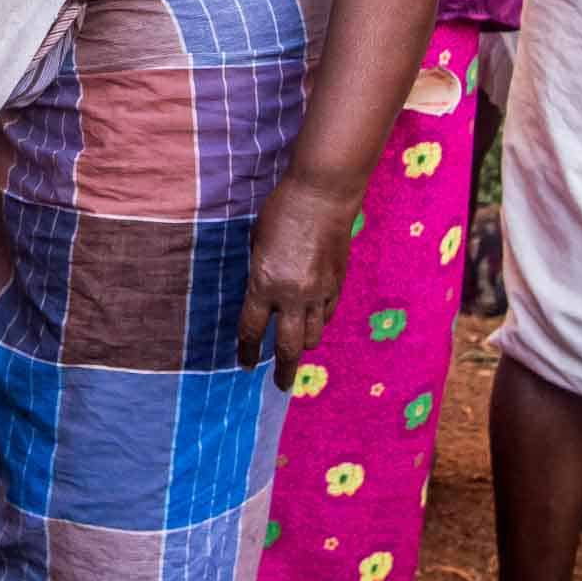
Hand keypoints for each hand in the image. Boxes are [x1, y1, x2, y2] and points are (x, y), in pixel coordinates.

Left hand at [237, 173, 357, 390]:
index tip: (243, 363)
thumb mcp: (256, 242)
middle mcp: (292, 296)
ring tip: (296, 351)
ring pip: (313, 335)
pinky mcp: (338, 285)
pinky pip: (327, 315)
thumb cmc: (281, 212)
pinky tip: (313, 321)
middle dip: (282, 370)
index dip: (246, 350)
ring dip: (302, 345)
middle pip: (287, 347)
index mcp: (264, 284)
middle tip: (280, 384)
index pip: (251, 329)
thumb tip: (262, 292)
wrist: (322, 196)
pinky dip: (319, 322)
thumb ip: (259, 273)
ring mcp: (319, 293)